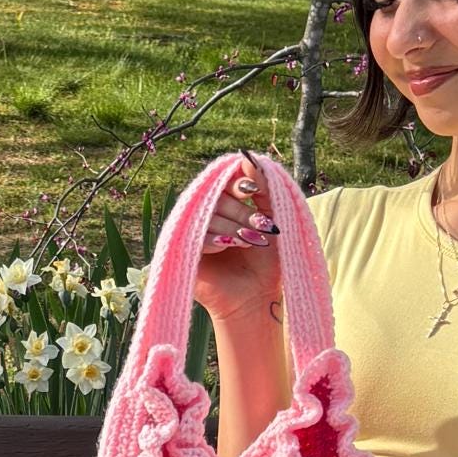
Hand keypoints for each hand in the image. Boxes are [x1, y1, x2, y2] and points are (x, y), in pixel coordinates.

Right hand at [191, 152, 282, 321]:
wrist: (258, 298)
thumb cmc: (267, 262)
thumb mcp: (273, 219)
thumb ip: (264, 189)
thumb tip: (249, 158)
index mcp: (226, 205)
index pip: (225, 181)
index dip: (239, 182)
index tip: (255, 192)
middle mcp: (206, 215)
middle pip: (216, 197)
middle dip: (241, 211)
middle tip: (261, 229)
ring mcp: (193, 234)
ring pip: (206, 215)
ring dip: (232, 226)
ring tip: (251, 242)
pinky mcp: (184, 254)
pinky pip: (194, 236)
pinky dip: (214, 239)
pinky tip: (228, 246)